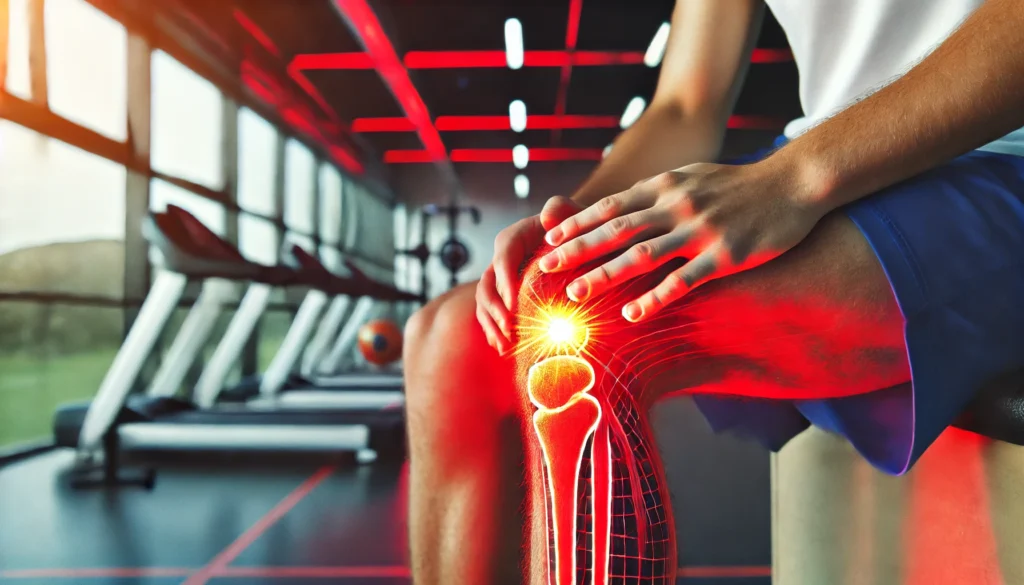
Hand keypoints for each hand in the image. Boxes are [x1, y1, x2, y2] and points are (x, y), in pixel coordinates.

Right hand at [477, 196, 582, 352]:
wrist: (583, 245)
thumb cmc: (581, 230)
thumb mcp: (574, 214)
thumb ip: (561, 209)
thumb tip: (546, 217)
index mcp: (515, 237)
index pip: (503, 256)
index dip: (505, 282)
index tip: (515, 306)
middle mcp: (503, 258)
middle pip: (488, 283)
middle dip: (496, 310)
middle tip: (510, 331)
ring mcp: (501, 279)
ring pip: (486, 302)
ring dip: (492, 325)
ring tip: (505, 347)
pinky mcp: (506, 297)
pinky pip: (492, 314)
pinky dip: (494, 331)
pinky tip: (504, 350)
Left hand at [539, 161, 825, 321]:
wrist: (793, 182)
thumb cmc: (737, 183)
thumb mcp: (691, 176)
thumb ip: (657, 190)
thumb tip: (621, 204)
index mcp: (665, 185)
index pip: (612, 205)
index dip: (578, 222)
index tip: (548, 239)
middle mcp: (677, 205)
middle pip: (617, 229)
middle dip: (578, 249)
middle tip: (545, 267)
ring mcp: (700, 230)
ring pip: (643, 255)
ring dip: (605, 274)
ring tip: (575, 293)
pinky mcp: (725, 255)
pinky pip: (684, 280)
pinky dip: (655, 298)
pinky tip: (632, 314)